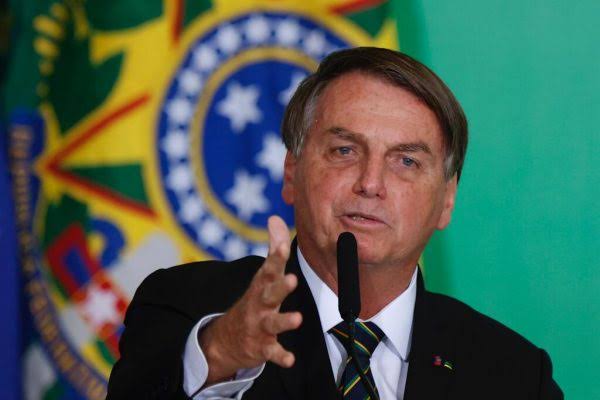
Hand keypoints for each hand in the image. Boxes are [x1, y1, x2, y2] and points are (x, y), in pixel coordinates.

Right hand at [199, 216, 302, 383]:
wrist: (225, 339)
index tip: (282, 245)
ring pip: (272, 323)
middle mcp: (259, 304)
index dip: (275, 257)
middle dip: (280, 287)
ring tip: (297, 319)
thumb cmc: (254, 300)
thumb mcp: (263, 276)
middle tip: (291, 279)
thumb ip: (273, 248)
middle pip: (269, 294)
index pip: (268, 268)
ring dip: (284, 321)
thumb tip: (275, 218)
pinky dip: (280, 357)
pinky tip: (290, 360)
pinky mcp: (261, 347)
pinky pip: (271, 352)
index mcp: (261, 286)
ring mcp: (259, 326)